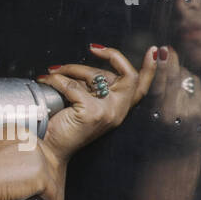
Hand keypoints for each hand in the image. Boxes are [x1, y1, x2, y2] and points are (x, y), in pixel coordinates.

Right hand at [0, 132, 62, 199]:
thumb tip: (6, 163)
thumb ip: (0, 151)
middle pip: (48, 159)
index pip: (36, 147)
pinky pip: (52, 192)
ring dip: (47, 190)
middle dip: (45, 176)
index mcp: (14, 130)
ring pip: (52, 176)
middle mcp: (28, 140)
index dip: (35, 164)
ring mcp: (37, 156)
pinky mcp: (40, 175)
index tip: (32, 175)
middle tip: (37, 190)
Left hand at [34, 43, 158, 164]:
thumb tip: (91, 63)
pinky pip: (72, 85)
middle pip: (124, 75)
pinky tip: (47, 80)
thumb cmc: (64, 126)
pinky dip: (56, 79)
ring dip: (71, 68)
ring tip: (55, 72)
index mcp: (119, 109)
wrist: (49, 149)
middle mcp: (118, 111)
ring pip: (95, 75)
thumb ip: (94, 86)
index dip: (150, 68)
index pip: (141, 87)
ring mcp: (107, 112)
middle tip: (86, 52)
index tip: (154, 50)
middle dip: (105, 58)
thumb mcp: (86, 102)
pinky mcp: (91, 113)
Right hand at [139, 47, 200, 154]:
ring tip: (171, 84)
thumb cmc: (154, 130)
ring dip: (179, 74)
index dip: (159, 66)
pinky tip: (183, 93)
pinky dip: (189, 84)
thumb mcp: (145, 113)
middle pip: (174, 77)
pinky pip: (196, 86)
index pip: (158, 85)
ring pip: (186, 78)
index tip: (158, 50)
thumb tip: (157, 55)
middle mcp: (174, 115)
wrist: (174, 156)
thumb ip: (150, 89)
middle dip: (170, 61)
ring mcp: (191, 113)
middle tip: (166, 49)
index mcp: (156, 114)